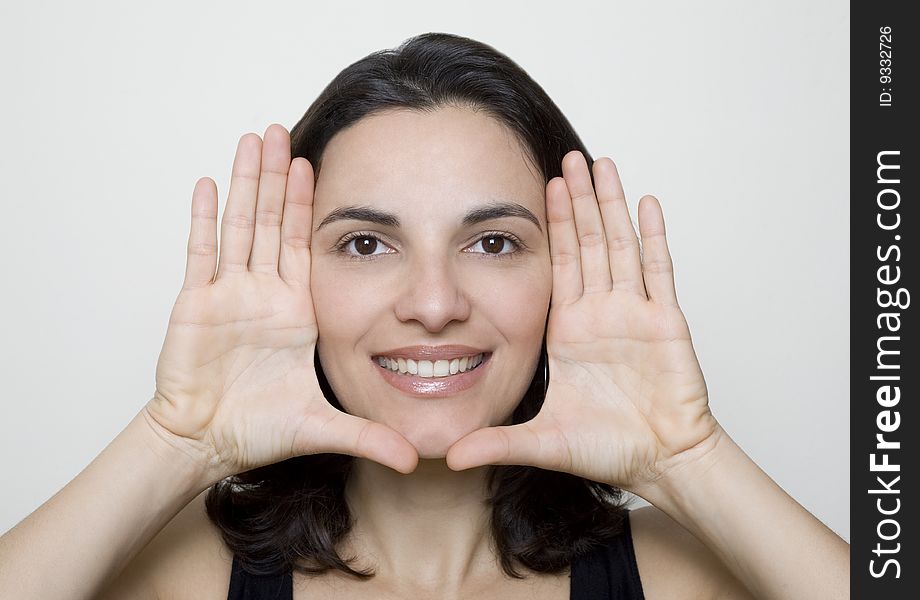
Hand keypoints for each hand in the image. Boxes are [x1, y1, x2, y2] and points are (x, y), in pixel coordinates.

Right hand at [145, 125, 417, 480]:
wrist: (207, 444)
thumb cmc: (258, 431)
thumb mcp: (323, 426)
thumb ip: (368, 438)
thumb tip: (418, 460)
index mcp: (295, 310)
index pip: (303, 245)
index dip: (306, 205)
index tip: (315, 164)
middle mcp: (263, 294)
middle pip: (270, 222)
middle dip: (276, 177)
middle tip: (282, 130)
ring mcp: (228, 295)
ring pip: (239, 225)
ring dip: (245, 183)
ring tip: (251, 139)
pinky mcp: (196, 305)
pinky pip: (201, 254)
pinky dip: (203, 218)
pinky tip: (205, 182)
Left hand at [446, 150, 719, 491]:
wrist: (660, 463)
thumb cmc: (608, 449)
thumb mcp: (542, 441)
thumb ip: (496, 443)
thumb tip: (449, 457)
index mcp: (570, 330)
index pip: (559, 265)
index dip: (553, 227)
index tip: (542, 187)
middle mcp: (601, 314)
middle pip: (589, 243)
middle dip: (578, 201)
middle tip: (569, 157)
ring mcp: (634, 314)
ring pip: (620, 246)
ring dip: (610, 205)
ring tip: (600, 164)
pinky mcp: (666, 322)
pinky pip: (658, 271)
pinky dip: (653, 236)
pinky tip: (646, 202)